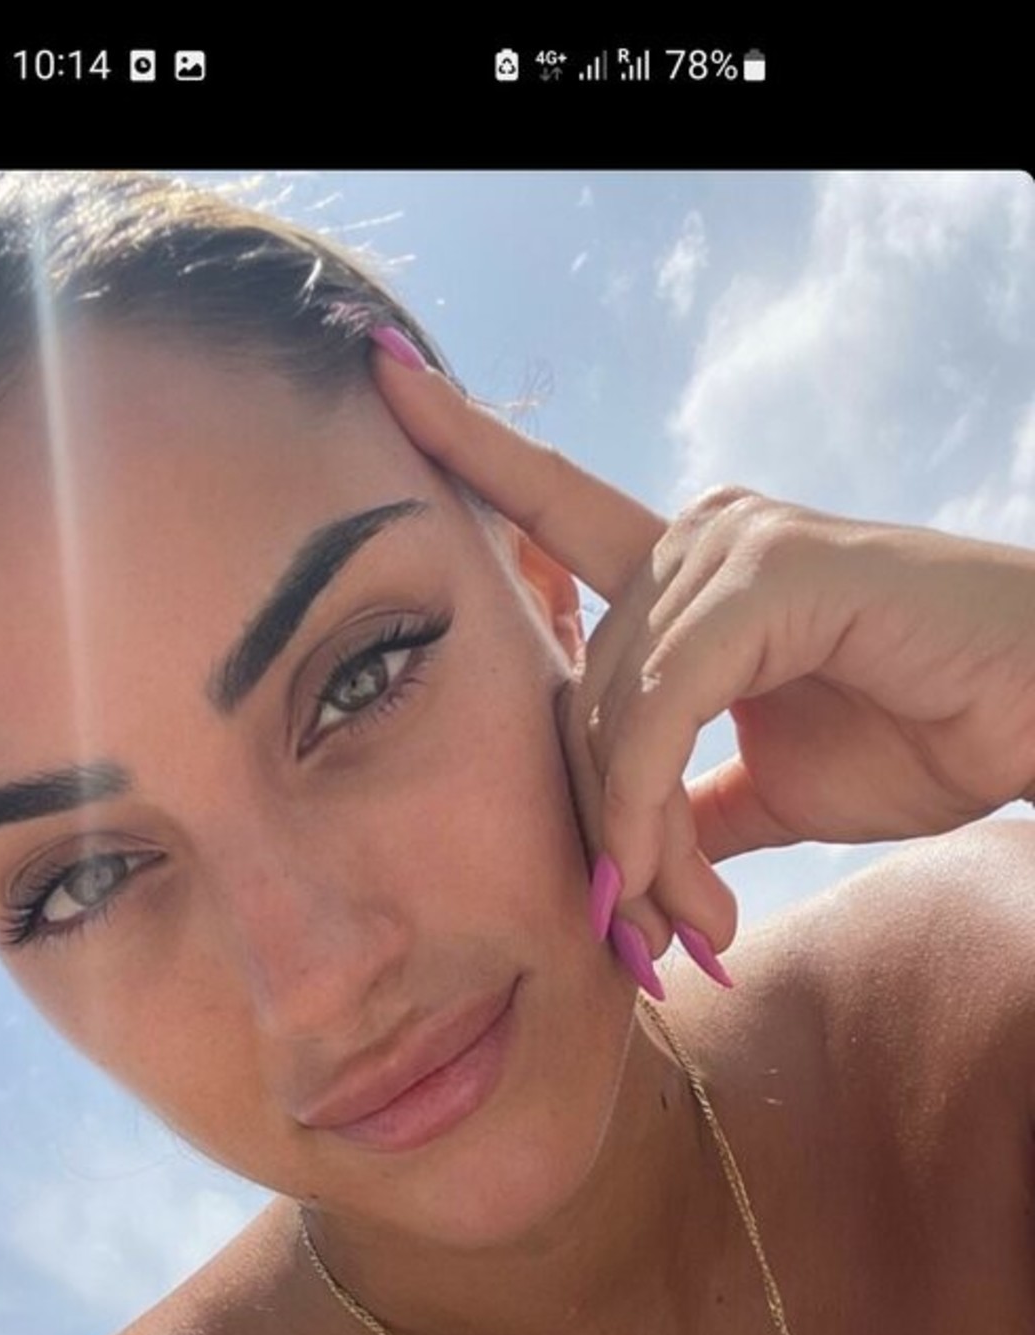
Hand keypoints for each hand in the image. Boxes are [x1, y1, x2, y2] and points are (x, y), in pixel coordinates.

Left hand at [370, 335, 1034, 973]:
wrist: (1031, 721)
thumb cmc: (920, 733)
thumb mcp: (770, 786)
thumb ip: (688, 800)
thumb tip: (627, 858)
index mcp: (689, 572)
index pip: (555, 512)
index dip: (474, 447)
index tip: (386, 379)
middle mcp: (697, 539)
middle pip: (577, 694)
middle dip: (604, 831)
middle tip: (653, 933)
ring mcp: (730, 546)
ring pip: (612, 712)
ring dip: (637, 841)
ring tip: (690, 924)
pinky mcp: (768, 576)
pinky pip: (660, 705)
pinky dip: (648, 800)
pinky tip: (669, 875)